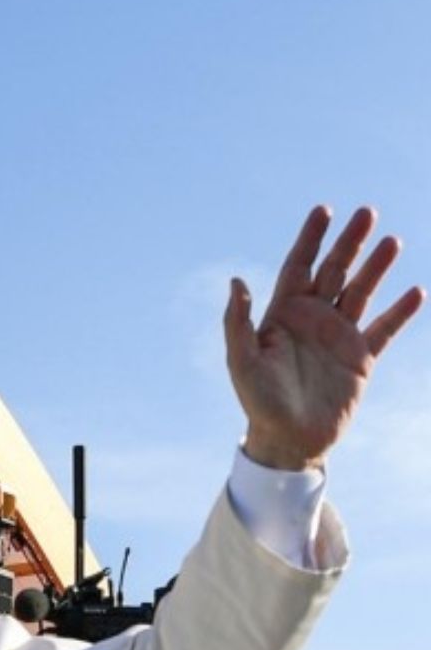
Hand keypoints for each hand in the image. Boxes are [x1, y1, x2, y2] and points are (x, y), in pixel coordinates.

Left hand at [226, 206, 422, 469]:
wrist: (288, 438)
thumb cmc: (257, 400)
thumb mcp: (241, 360)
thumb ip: (238, 321)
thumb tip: (237, 281)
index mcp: (282, 314)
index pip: (299, 266)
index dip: (310, 238)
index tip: (323, 210)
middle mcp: (312, 319)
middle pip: (334, 271)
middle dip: (349, 242)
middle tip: (367, 212)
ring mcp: (338, 336)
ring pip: (361, 292)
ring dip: (376, 268)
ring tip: (392, 242)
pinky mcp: (360, 358)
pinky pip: (385, 329)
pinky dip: (401, 312)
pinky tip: (417, 293)